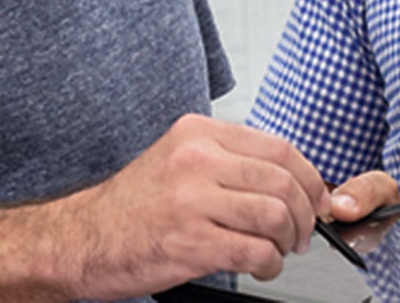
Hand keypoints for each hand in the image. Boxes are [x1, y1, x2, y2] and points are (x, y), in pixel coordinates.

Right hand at [61, 114, 331, 297]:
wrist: (82, 239)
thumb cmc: (133, 205)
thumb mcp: (178, 160)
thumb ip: (227, 160)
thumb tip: (289, 178)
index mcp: (198, 133)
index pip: (279, 147)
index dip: (311, 178)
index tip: (318, 199)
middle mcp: (196, 159)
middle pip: (283, 182)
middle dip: (306, 214)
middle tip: (302, 233)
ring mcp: (191, 200)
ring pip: (275, 216)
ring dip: (288, 241)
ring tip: (279, 252)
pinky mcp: (189, 242)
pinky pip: (254, 251)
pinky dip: (268, 264)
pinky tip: (260, 266)